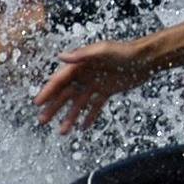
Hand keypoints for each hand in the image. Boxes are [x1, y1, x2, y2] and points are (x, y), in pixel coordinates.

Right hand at [34, 40, 149, 134]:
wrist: (146, 59)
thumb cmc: (125, 52)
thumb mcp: (103, 51)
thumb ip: (82, 55)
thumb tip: (61, 56)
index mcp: (81, 64)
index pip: (60, 80)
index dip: (48, 91)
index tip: (38, 103)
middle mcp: (86, 74)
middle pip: (66, 94)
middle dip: (54, 108)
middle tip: (43, 121)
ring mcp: (96, 84)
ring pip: (79, 104)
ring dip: (70, 117)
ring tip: (62, 132)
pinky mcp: (107, 91)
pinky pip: (95, 106)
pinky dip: (89, 117)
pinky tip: (82, 128)